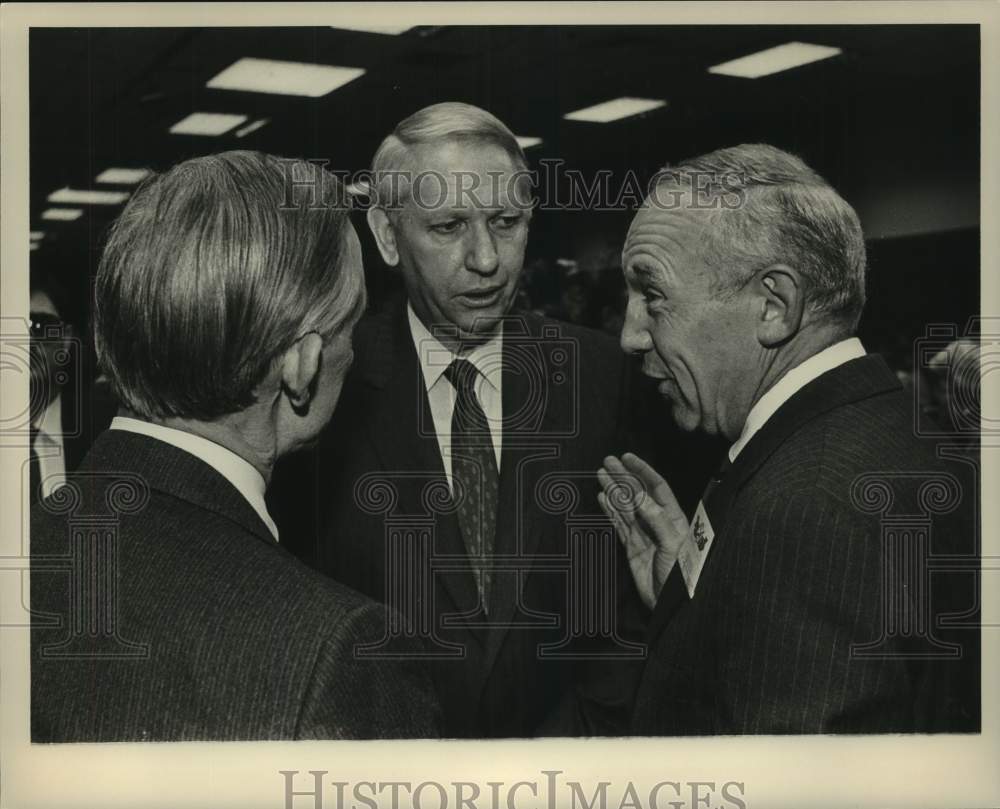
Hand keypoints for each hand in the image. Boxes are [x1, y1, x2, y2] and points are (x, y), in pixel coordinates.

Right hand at [598, 453, 688, 609]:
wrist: (673, 606)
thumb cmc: (683, 576)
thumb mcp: (674, 547)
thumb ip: (657, 521)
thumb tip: (638, 496)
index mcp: (673, 519)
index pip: (657, 487)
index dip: (642, 471)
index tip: (627, 458)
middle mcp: (658, 523)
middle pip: (638, 494)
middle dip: (623, 477)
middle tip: (607, 461)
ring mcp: (644, 535)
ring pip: (625, 507)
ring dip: (614, 490)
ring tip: (600, 473)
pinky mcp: (632, 548)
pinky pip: (619, 524)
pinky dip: (609, 510)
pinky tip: (602, 497)